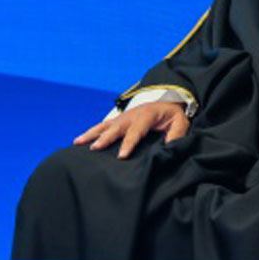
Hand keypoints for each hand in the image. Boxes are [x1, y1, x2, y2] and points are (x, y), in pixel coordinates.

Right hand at [74, 102, 189, 158]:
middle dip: (105, 138)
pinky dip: (91, 132)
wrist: (169, 102)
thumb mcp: (181, 123)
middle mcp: (132, 114)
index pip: (136, 130)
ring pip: (105, 125)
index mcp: (147, 115)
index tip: (121, 156)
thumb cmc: (174, 115)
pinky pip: (103, 126)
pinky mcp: (119, 119)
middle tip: (95, 148)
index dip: (129, 143)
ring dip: (91, 133)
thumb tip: (169, 146)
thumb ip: (176, 134)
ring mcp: (123, 116)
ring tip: (77, 142)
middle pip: (116, 127)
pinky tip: (79, 140)